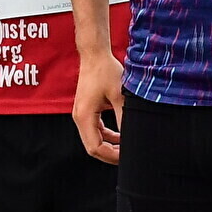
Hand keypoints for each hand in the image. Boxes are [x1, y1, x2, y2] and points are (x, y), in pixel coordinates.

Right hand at [70, 49, 124, 164]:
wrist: (95, 55)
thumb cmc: (106, 71)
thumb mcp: (120, 96)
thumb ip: (124, 118)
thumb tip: (132, 137)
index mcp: (84, 116)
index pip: (95, 148)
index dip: (112, 156)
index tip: (129, 155)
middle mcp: (79, 117)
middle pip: (92, 148)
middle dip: (110, 154)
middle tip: (129, 155)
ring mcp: (81, 114)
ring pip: (93, 140)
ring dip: (109, 146)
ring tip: (126, 147)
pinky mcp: (85, 110)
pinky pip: (94, 131)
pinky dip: (106, 136)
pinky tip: (120, 135)